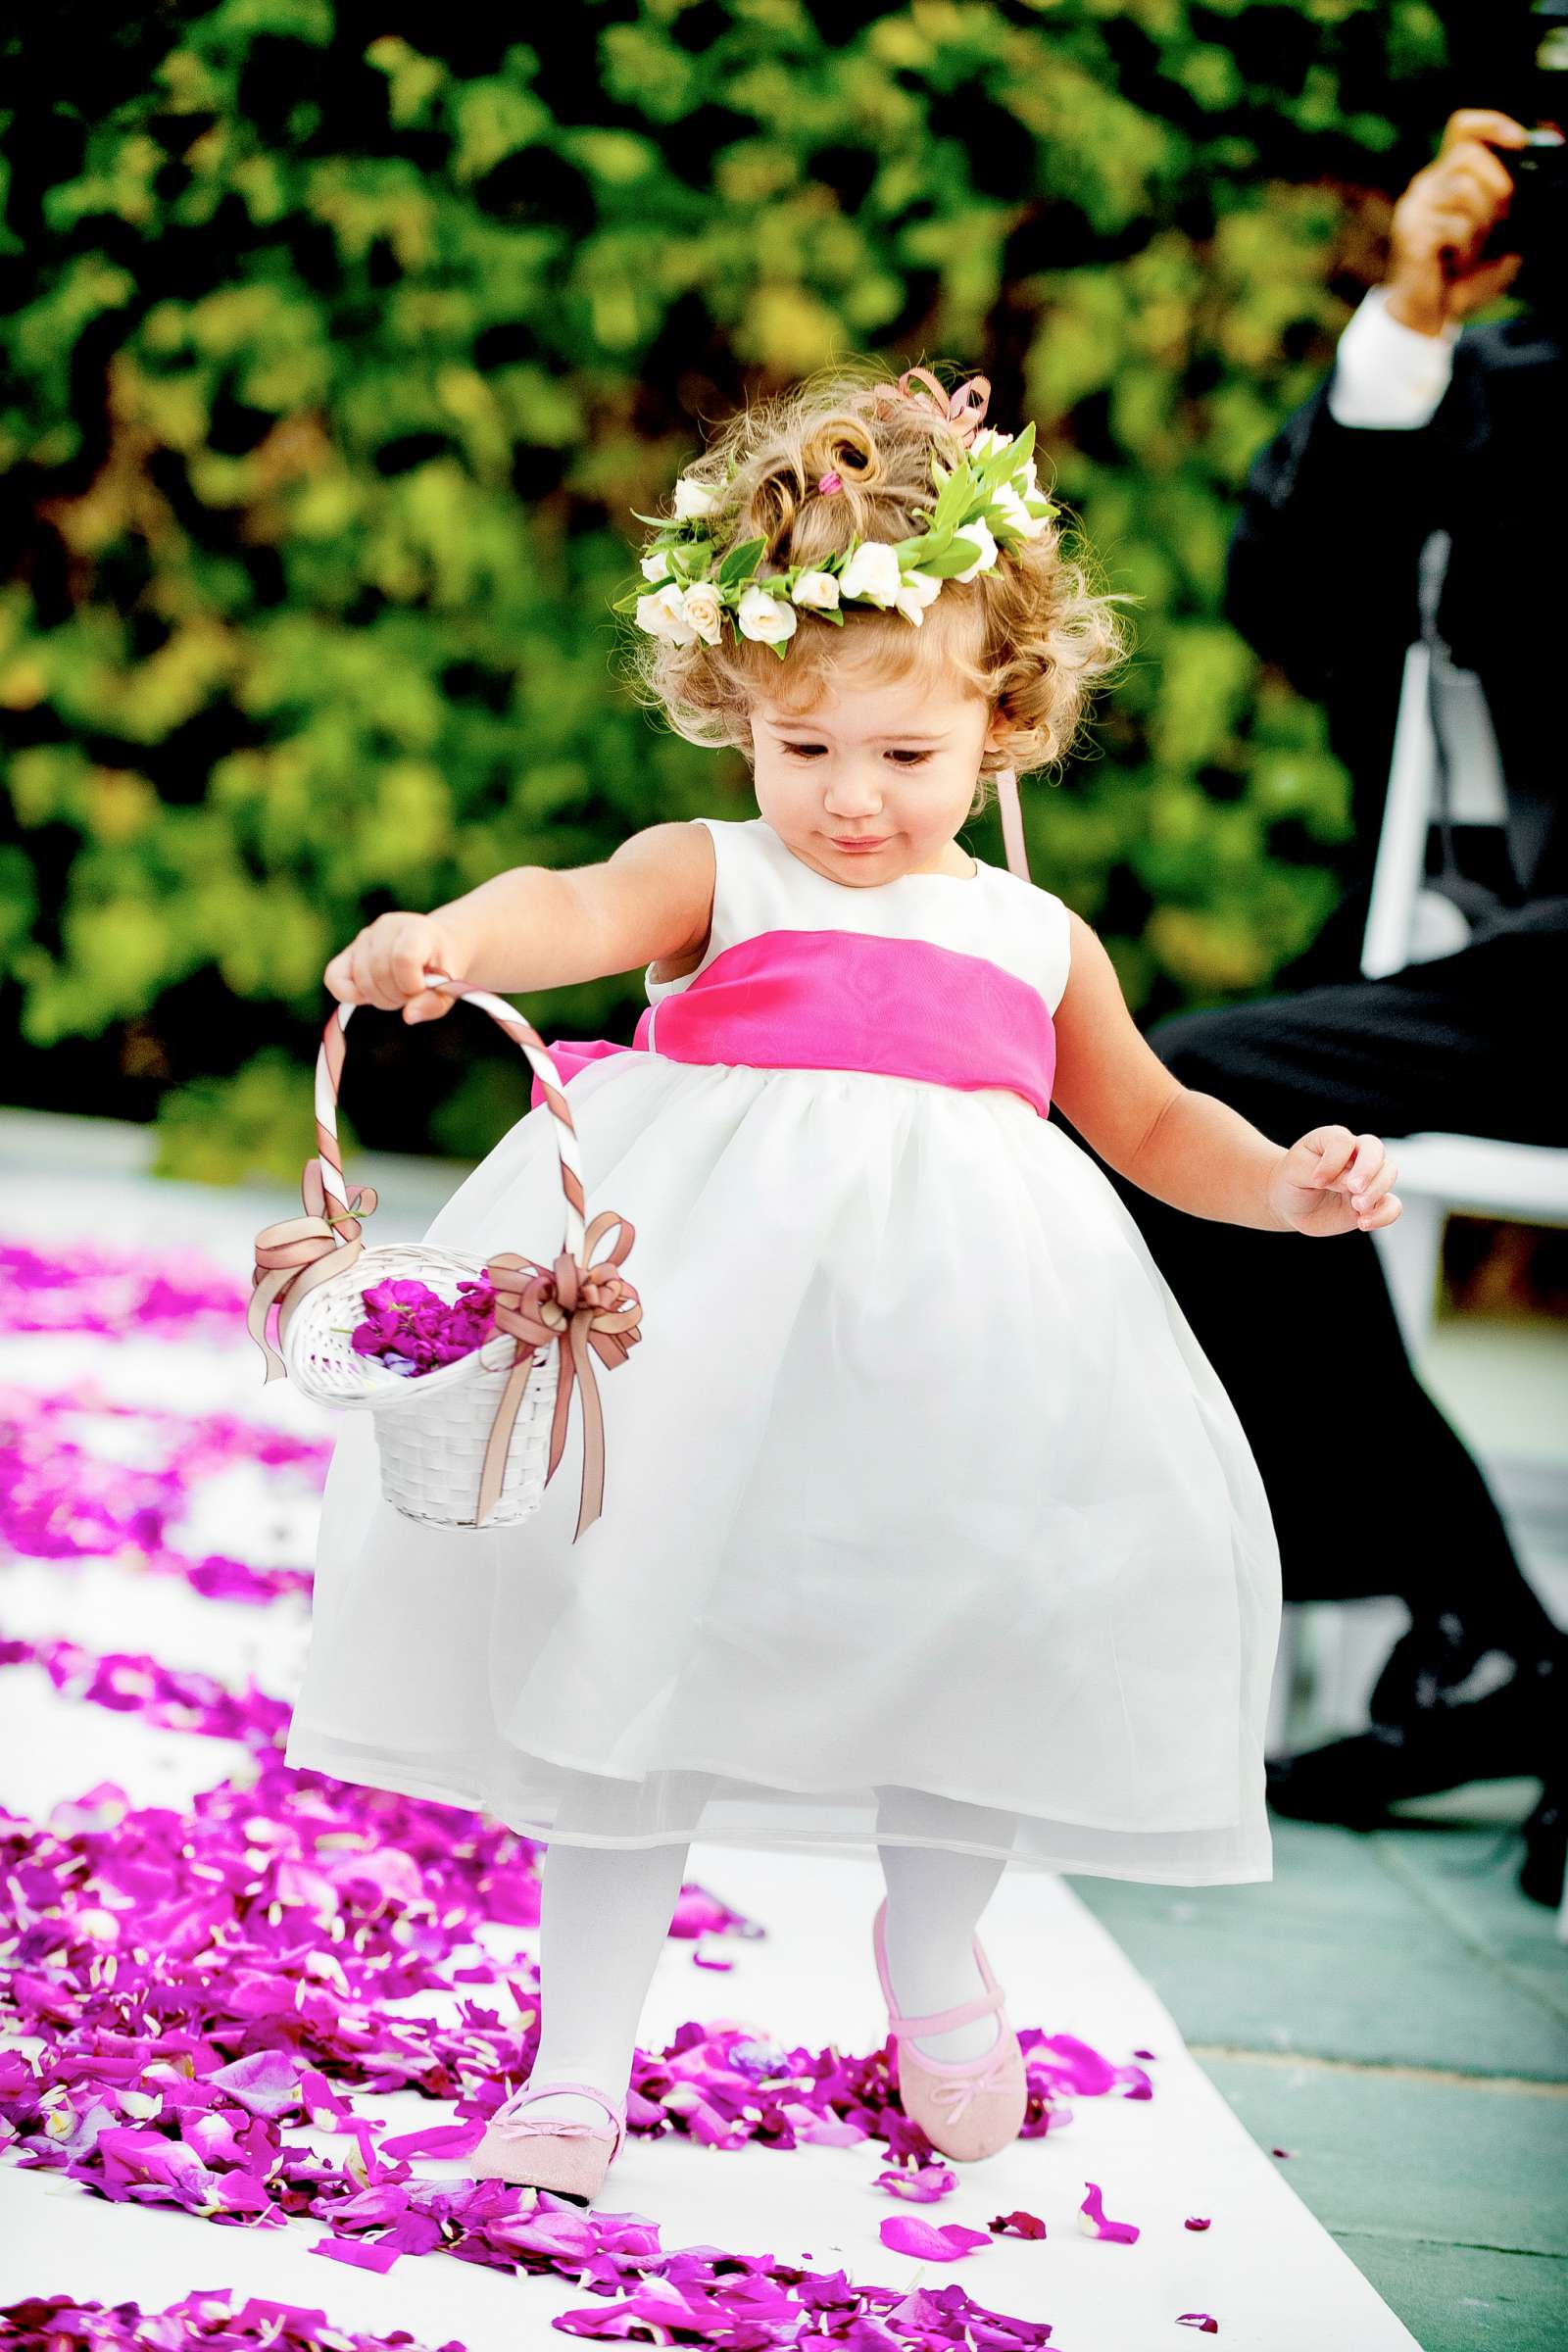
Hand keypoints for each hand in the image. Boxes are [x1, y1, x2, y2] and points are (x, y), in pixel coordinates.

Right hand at [322, 911, 467, 1023]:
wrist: (436, 946)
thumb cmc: (442, 967)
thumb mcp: (451, 986)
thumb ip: (434, 1002)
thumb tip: (408, 1017)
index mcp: (415, 930)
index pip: (404, 959)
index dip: (412, 984)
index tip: (422, 988)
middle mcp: (386, 928)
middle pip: (379, 973)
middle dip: (397, 996)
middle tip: (411, 993)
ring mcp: (364, 938)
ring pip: (360, 980)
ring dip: (380, 997)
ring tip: (396, 990)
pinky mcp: (348, 952)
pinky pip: (334, 978)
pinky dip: (350, 994)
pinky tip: (370, 994)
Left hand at [1268, 1124, 1402, 1237]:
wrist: (1289, 1203)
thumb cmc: (1291, 1180)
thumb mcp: (1295, 1172)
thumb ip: (1322, 1173)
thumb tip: (1351, 1183)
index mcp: (1333, 1139)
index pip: (1344, 1141)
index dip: (1333, 1161)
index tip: (1316, 1180)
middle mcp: (1355, 1154)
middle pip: (1376, 1151)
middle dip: (1368, 1171)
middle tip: (1353, 1189)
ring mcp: (1367, 1178)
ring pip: (1388, 1174)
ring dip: (1376, 1192)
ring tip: (1356, 1207)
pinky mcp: (1372, 1202)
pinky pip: (1392, 1206)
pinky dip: (1384, 1215)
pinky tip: (1363, 1223)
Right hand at [1385, 108, 1528, 335]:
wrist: (1428, 315)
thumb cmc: (1463, 275)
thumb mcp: (1497, 233)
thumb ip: (1511, 205)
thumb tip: (1533, 179)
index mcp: (1447, 177)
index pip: (1464, 127)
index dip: (1493, 125)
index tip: (1520, 144)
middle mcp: (1426, 185)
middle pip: (1468, 156)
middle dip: (1496, 186)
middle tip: (1500, 220)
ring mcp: (1415, 209)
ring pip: (1463, 190)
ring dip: (1482, 224)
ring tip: (1471, 250)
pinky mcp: (1410, 235)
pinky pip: (1453, 227)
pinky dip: (1466, 250)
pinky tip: (1456, 264)